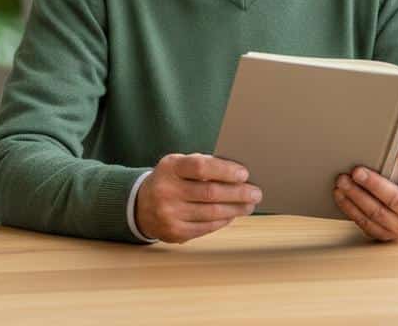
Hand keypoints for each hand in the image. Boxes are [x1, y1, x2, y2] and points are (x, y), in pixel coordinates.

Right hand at [136, 153, 262, 243]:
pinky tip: (232, 215)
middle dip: (238, 193)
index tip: (245, 174)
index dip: (225, 170)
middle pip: (210, 193)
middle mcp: (166, 191)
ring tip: (249, 205)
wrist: (141, 205)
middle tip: (256, 193)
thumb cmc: (172, 179)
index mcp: (170, 168)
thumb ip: (204, 164)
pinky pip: (206, 227)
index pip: (200, 167)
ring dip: (235, 209)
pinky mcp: (173, 232)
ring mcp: (168, 214)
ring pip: (211, 213)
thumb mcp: (180, 164)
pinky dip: (223, 221)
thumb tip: (239, 174)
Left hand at [333, 147, 397, 240]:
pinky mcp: (384, 235)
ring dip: (356, 196)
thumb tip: (396, 147)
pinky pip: (364, 223)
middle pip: (394, 199)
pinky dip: (350, 208)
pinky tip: (341, 195)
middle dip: (373, 184)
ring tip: (343, 182)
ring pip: (375, 213)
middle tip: (356, 172)